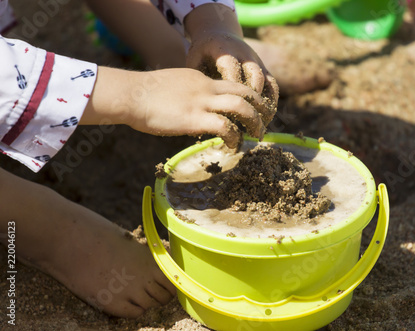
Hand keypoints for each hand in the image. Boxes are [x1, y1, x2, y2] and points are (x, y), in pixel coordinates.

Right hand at [82, 67, 266, 148]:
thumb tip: (194, 112)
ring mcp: (201, 102)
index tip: (254, 111)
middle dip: (261, 107)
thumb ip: (189, 96)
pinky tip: (232, 146)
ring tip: (257, 136)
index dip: (249, 98)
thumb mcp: (173, 87)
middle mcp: (206, 87)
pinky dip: (234, 137)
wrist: (130, 94)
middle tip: (264, 123)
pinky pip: (224, 126)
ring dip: (254, 122)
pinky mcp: (193, 118)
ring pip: (242, 107)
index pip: (234, 85)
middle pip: (246, 92)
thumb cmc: (145, 95)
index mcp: (202, 79)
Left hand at [184, 4, 278, 125]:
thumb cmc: (202, 53)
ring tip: (261, 125)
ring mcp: (256, 61)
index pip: (232, 71)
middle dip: (253, 102)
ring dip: (266, 105)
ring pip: (268, 82)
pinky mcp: (263, 67)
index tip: (229, 114)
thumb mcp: (195, 62)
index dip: (233, 92)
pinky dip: (271, 102)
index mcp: (224, 51)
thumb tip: (200, 109)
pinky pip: (273, 85)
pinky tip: (266, 119)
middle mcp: (244, 54)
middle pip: (255, 76)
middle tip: (249, 124)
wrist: (218, 32)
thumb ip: (199, 81)